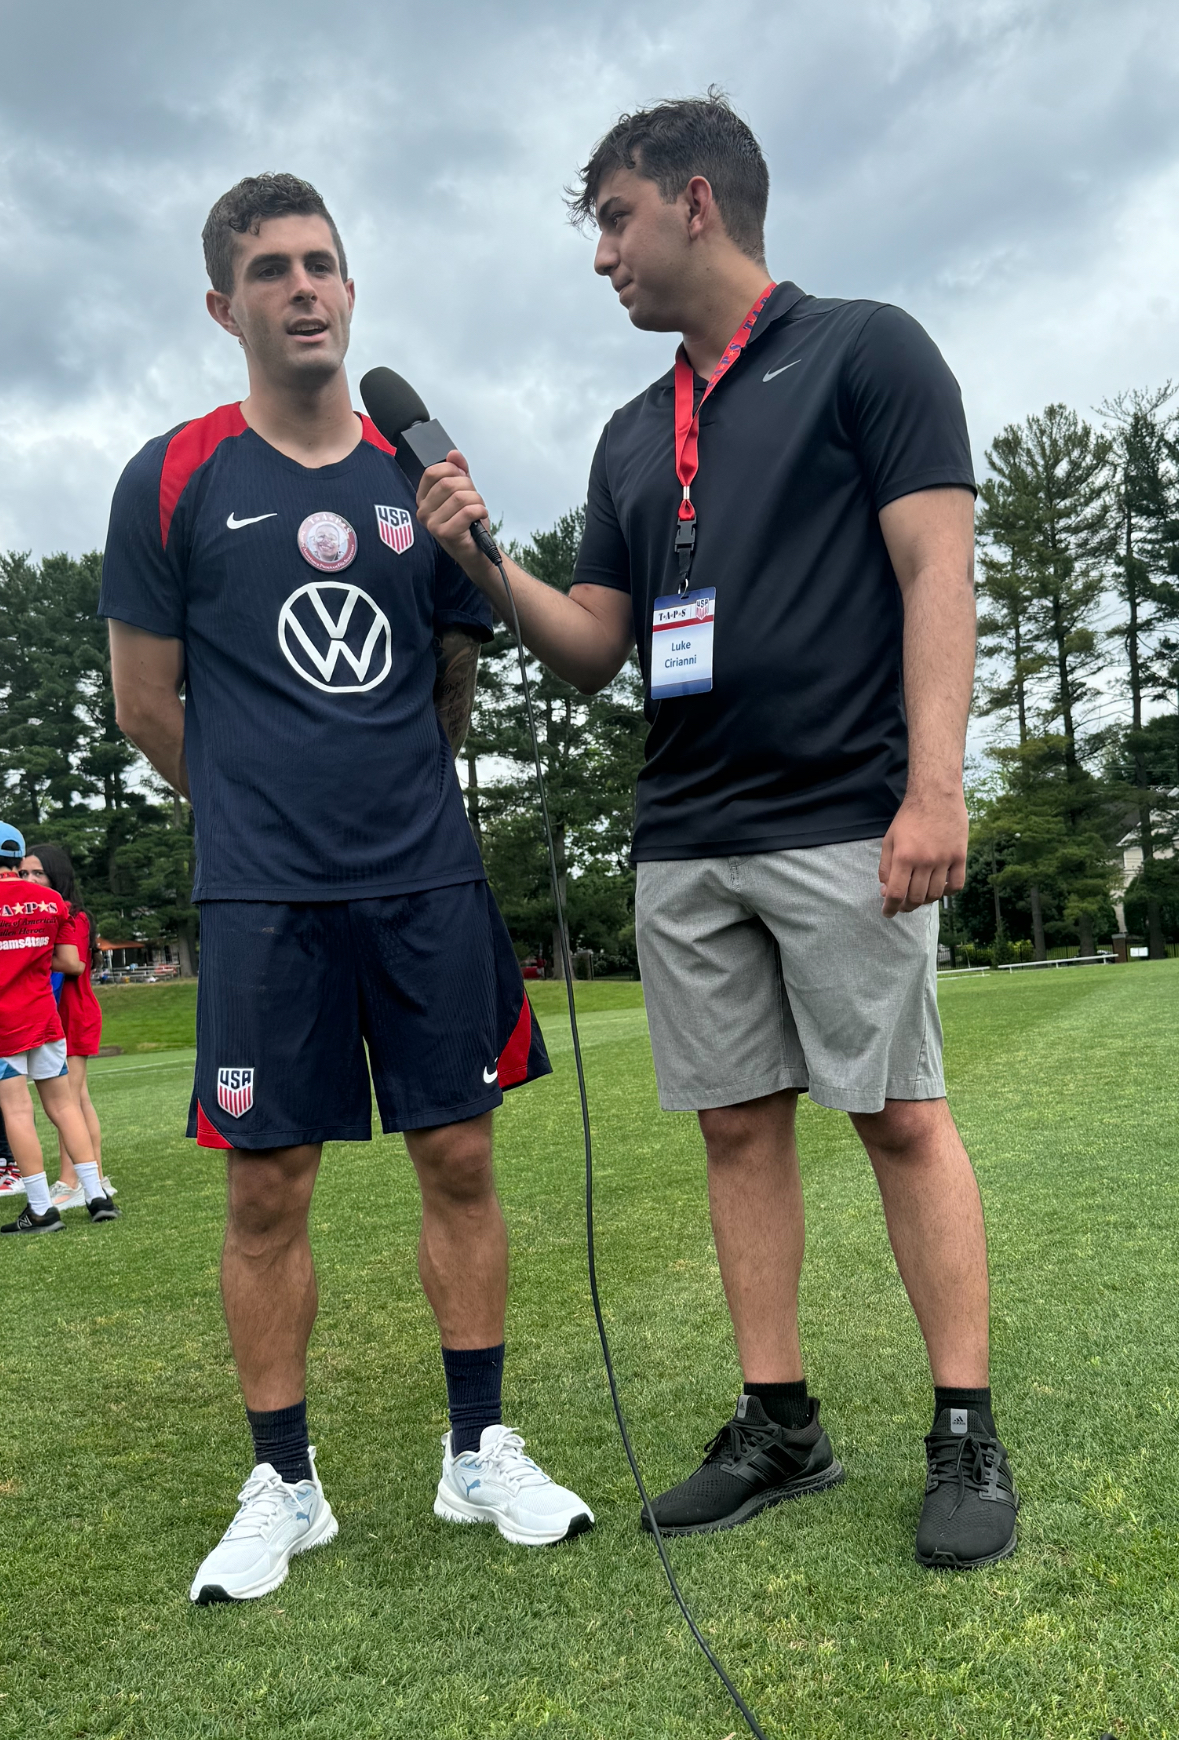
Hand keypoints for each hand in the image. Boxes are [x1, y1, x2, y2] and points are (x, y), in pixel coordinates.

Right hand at [416, 450, 495, 577]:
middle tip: (474, 500)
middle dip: (469, 488)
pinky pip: (467, 511)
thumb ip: (458, 472)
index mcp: (423, 498)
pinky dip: (479, 511)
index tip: (464, 479)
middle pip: (448, 483)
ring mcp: (432, 524)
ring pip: (459, 497)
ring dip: (476, 501)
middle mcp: (423, 511)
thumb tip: (453, 454)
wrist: (478, 550)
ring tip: (477, 511)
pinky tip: (479, 517)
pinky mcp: (445, 534)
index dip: (452, 470)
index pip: (432, 472)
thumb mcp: (463, 492)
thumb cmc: (468, 523)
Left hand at [877, 789, 967, 916]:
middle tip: (902, 904)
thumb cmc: (909, 817)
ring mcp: (944, 860)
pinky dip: (947, 893)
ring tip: (918, 896)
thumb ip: (885, 866)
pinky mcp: (960, 856)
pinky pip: (956, 885)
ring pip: (935, 894)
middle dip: (906, 906)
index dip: (890, 908)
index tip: (887, 913)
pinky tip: (939, 888)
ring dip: (924, 900)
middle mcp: (925, 861)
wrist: (936, 795)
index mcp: (904, 856)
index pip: (896, 893)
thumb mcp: (889, 839)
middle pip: (916, 898)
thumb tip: (886, 890)